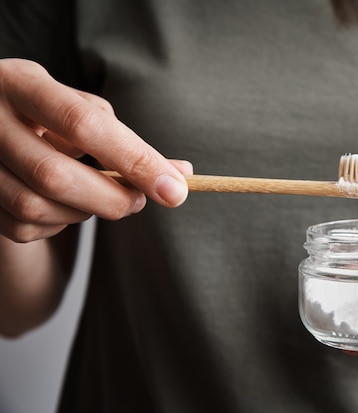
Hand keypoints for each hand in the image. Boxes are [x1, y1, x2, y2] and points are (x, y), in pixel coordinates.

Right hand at [0, 59, 191, 242]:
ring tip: (98, 195)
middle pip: (54, 176)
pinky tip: (63, 202)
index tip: (175, 189)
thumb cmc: (46, 111)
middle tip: (139, 200)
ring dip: (84, 212)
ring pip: (37, 208)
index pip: (83, 124)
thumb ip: (125, 138)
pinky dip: (58, 223)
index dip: (134, 160)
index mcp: (20, 83)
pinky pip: (23, 228)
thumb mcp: (77, 106)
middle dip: (111, 198)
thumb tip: (180, 176)